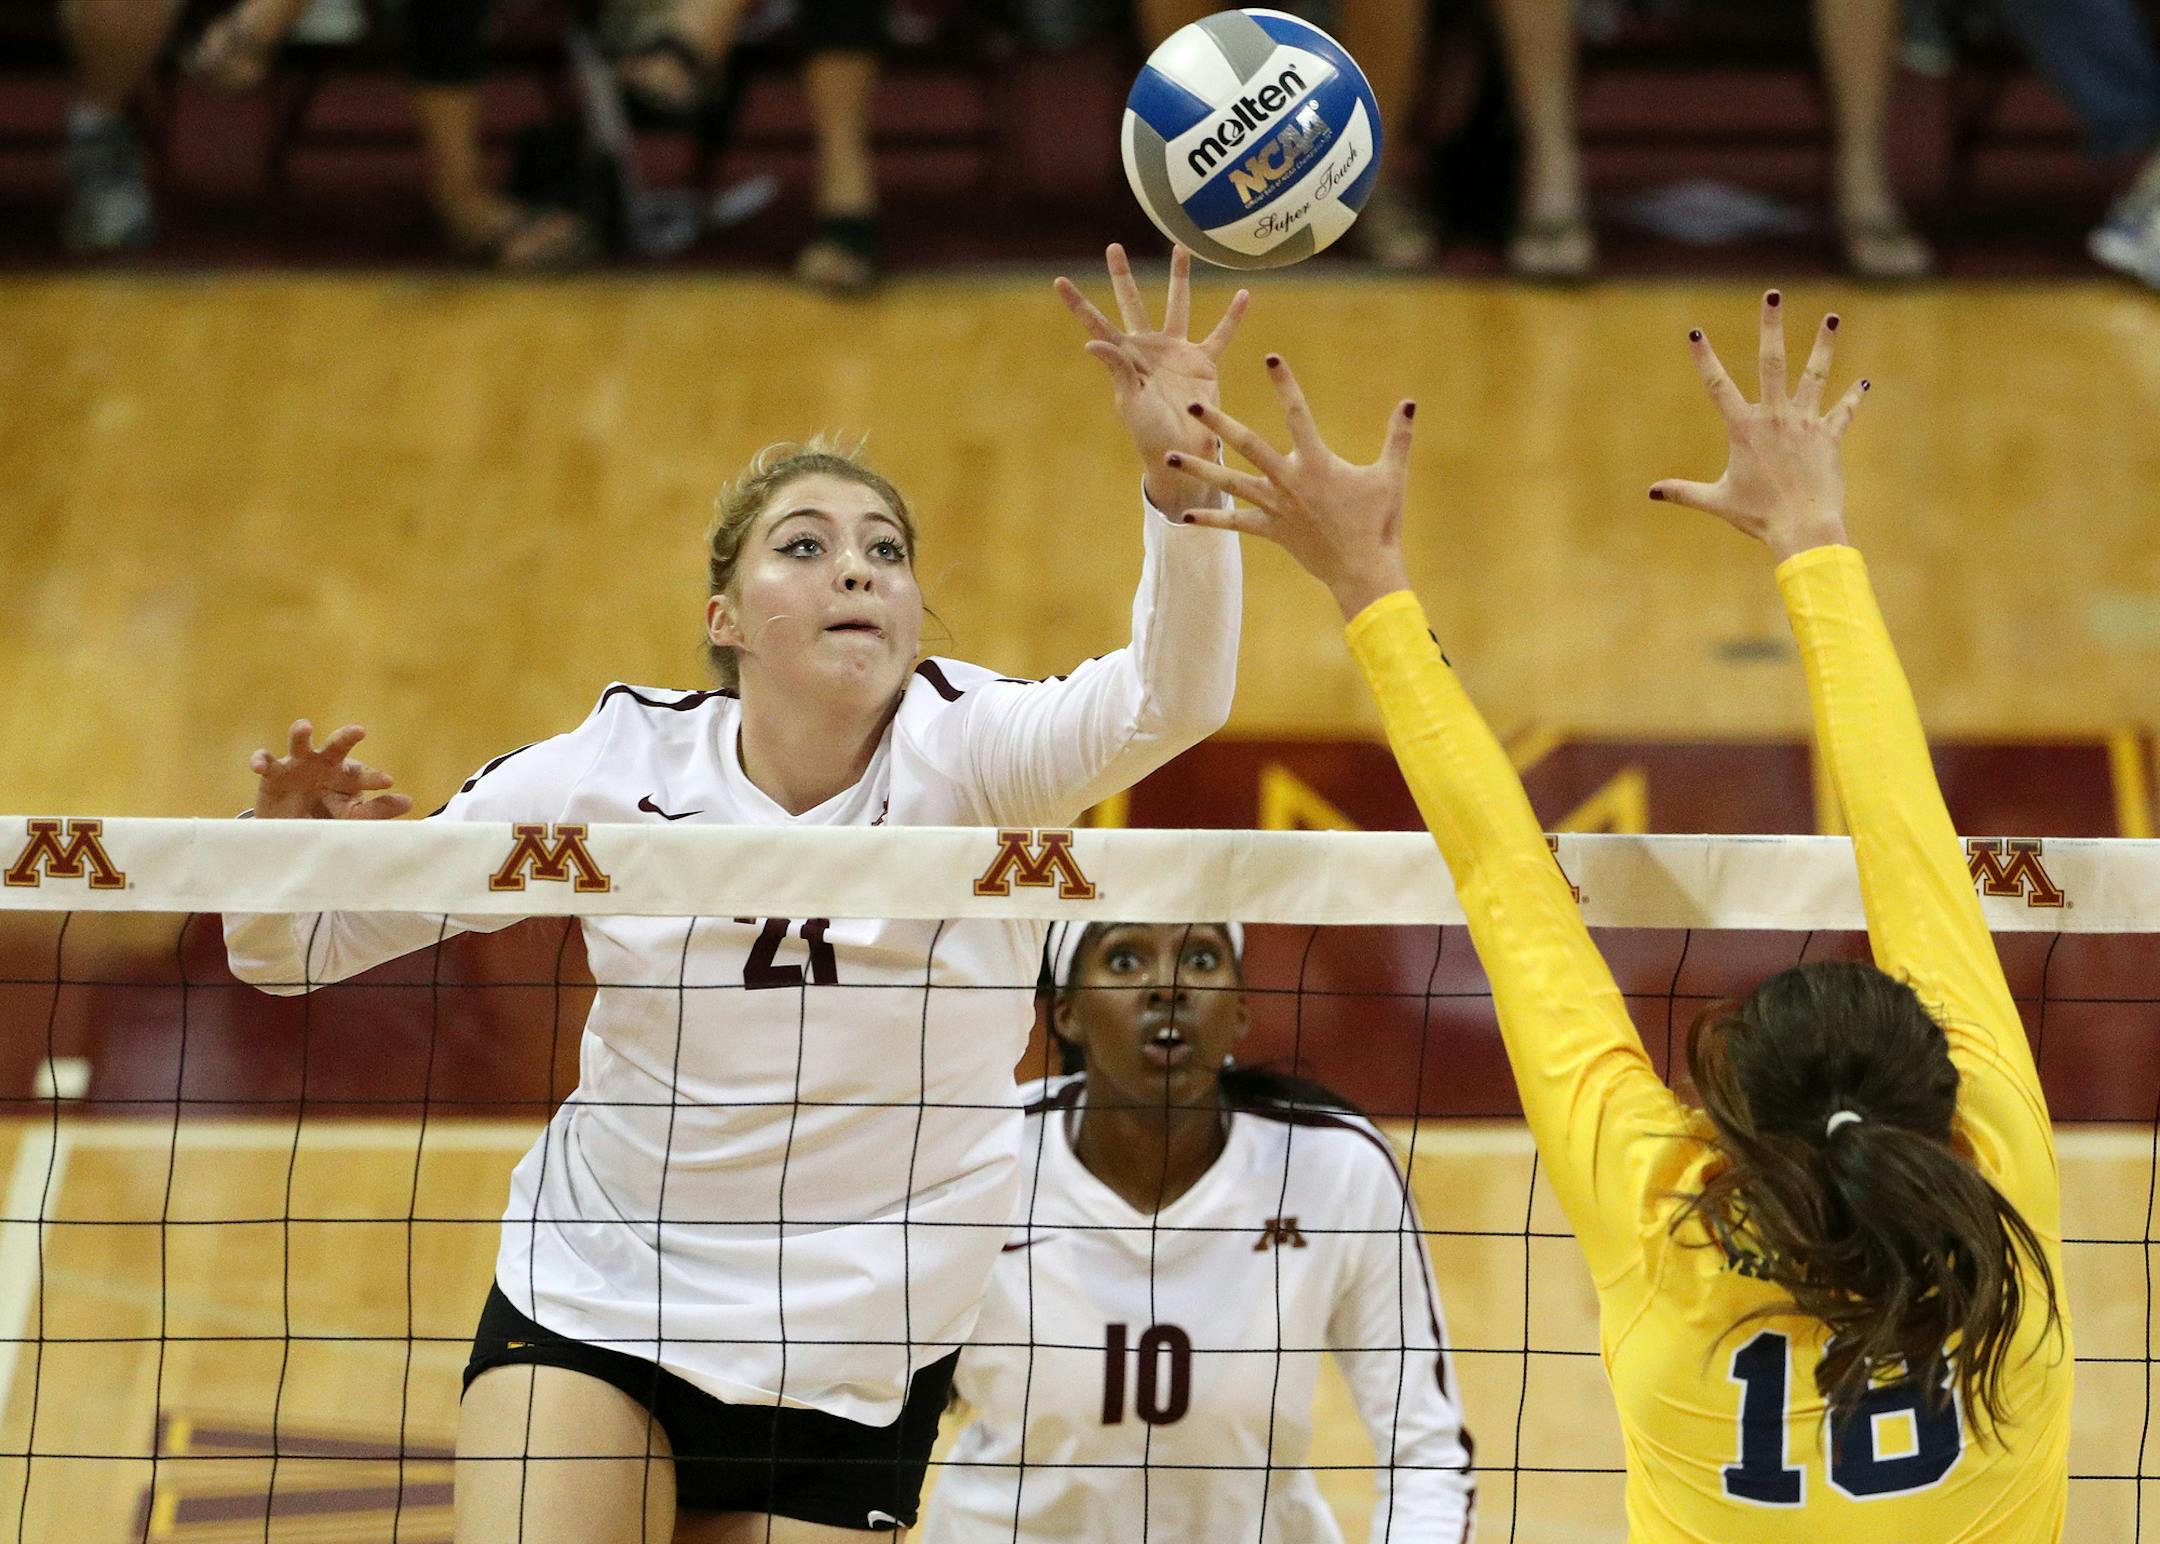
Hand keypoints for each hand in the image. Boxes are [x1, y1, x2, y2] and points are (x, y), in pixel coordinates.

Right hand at [249, 720, 411, 819]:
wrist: (290, 831)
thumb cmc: (327, 819)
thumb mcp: (350, 818)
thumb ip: (376, 811)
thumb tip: (409, 802)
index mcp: (347, 776)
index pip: (363, 774)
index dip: (373, 778)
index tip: (387, 782)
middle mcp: (325, 765)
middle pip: (337, 746)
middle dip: (347, 737)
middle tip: (360, 731)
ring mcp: (298, 765)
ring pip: (300, 743)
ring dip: (301, 733)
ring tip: (305, 726)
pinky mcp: (273, 773)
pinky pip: (266, 762)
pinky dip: (261, 760)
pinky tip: (258, 765)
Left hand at [1055, 244, 1250, 516]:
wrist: (1182, 451)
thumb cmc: (1150, 433)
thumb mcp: (1131, 401)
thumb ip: (1117, 369)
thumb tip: (1093, 342)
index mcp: (1124, 357)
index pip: (1097, 323)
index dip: (1078, 303)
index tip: (1059, 281)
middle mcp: (1148, 348)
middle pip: (1133, 302)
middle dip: (1123, 275)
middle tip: (1113, 247)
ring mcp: (1176, 351)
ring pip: (1177, 305)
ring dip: (1179, 277)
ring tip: (1180, 247)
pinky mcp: (1203, 361)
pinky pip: (1220, 334)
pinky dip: (1232, 316)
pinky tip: (1244, 294)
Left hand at [1168, 356, 1416, 620]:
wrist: (1363, 570)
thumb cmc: (1380, 523)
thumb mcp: (1391, 476)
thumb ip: (1398, 437)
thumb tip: (1410, 402)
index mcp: (1316, 462)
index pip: (1297, 413)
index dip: (1284, 384)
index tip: (1270, 358)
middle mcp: (1289, 481)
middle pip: (1247, 445)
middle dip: (1219, 423)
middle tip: (1194, 405)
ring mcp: (1276, 506)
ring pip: (1229, 483)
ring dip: (1198, 469)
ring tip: (1168, 456)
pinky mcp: (1270, 530)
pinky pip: (1235, 524)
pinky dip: (1211, 520)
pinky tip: (1184, 516)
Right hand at [1648, 291, 1869, 561]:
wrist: (1804, 527)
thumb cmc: (1758, 516)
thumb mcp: (1717, 501)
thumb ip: (1684, 492)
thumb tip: (1651, 493)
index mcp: (1744, 429)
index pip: (1718, 386)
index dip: (1705, 358)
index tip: (1696, 332)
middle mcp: (1775, 417)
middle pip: (1772, 362)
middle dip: (1771, 326)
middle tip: (1773, 295)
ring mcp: (1805, 423)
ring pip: (1815, 374)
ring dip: (1824, 345)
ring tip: (1832, 318)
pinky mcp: (1829, 436)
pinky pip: (1842, 412)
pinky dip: (1852, 398)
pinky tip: (1862, 383)